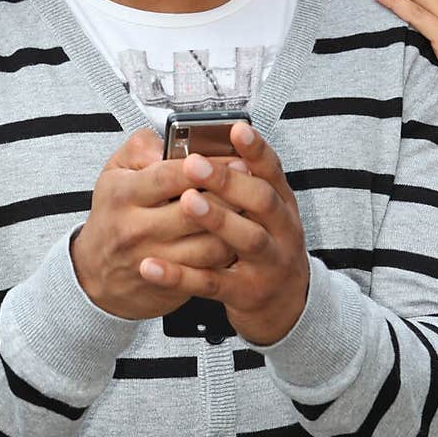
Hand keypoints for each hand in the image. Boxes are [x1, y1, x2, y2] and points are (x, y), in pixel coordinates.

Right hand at [71, 130, 236, 319]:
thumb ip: (141, 147)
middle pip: (195, 210)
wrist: (96, 274)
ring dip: (236, 223)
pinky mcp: (171, 284)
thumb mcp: (114, 173)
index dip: (204, 166)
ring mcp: (155, 258)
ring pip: (209, 242)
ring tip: (250, 205)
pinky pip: (211, 267)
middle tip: (250, 177)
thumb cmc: (112, 215)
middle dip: (228, 192)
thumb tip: (171, 140)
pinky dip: (230, 250)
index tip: (231, 156)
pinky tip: (239, 234)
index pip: (168, 176)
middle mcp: (136, 228)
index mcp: (123, 195)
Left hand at [139, 123, 309, 345]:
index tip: (237, 128)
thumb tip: (204, 150)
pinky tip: (151, 265)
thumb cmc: (265, 248)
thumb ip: (242, 184)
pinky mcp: (246, 294)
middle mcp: (282, 231)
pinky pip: (211, 283)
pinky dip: (180, 275)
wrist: (286, 308)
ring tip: (187, 202)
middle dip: (229, 181)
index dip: (256, 149)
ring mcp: (268, 264)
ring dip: (217, 219)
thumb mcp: (265, 214)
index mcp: (282, 204)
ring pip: (246, 239)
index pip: (272, 170)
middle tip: (195, 163)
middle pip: (262, 201)